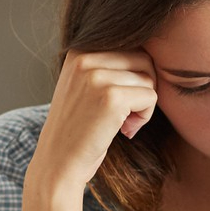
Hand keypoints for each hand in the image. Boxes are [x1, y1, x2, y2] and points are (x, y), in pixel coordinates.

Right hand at [28, 50, 158, 200]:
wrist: (58, 162)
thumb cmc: (78, 128)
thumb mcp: (84, 85)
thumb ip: (108, 65)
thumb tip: (151, 52)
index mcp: (79, 50)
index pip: (131, 47)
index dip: (134, 76)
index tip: (119, 101)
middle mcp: (85, 57)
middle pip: (143, 59)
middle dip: (143, 87)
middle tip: (126, 113)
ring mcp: (97, 77)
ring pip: (149, 79)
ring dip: (144, 104)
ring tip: (123, 122)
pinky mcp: (111, 98)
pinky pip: (151, 97)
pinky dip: (145, 116)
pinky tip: (125, 130)